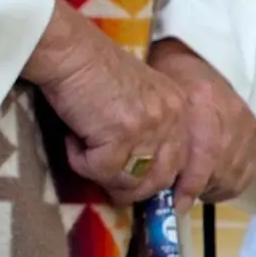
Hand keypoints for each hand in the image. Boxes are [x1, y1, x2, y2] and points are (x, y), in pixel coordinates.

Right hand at [23, 0, 189, 203]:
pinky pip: (99, 171)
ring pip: (129, 182)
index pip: (186, 165)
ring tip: (82, 148)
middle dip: (129, 188)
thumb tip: (142, 178)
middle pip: (159, 180)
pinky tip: (73, 137)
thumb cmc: (92, 71)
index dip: (172, 189)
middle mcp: (172, 119)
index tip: (162, 206)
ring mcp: (148, 128)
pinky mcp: (120, 135)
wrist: (69, 51)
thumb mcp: (137, 99)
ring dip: (100, 173)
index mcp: (180, 110)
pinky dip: (80, 160)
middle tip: (102, 176)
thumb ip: (149, 132)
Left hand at [148, 39, 255, 210]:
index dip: (190, 185)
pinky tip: (213, 182)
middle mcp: (228, 112)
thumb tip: (145, 181)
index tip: (175, 203)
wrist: (192, 56)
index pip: (204, 154)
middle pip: (220, 169)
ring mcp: (245, 122)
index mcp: (200, 101)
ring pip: (234, 174)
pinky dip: (230, 183)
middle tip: (179, 199)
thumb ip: (156, 140)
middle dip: (199, 190)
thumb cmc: (164, 83)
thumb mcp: (155, 105)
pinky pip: (248, 171)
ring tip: (194, 189)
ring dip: (213, 188)